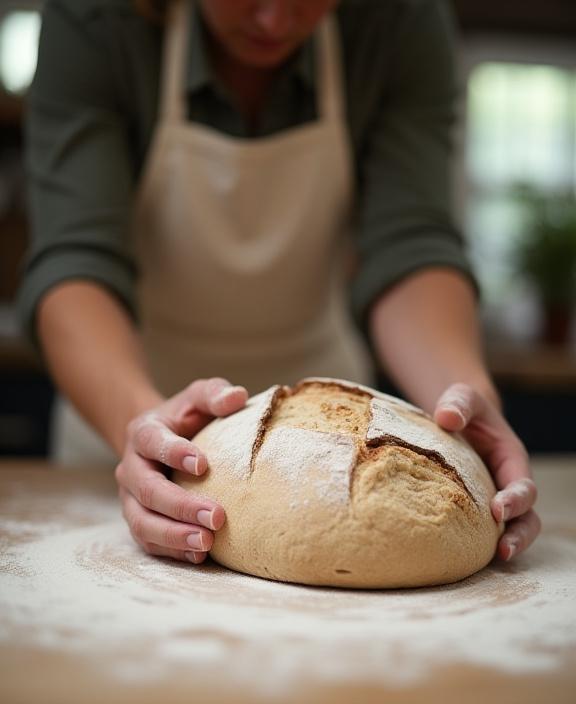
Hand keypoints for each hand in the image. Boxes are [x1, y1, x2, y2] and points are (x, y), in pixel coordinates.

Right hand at [115, 378, 247, 562]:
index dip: (174, 453)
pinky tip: (200, 555)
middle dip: (181, 506)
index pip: (153, 442)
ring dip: (174, 535)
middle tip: (217, 516)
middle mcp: (131, 467)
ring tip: (207, 543)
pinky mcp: (139, 520)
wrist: (156, 441)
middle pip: (149, 490)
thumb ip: (215, 394)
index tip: (203, 464)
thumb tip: (238, 397)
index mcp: (143, 433)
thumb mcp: (197, 397)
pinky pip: (149, 541)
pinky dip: (172, 551)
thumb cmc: (185, 417)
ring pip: (143, 522)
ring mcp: (130, 498)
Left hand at [433, 383, 539, 560]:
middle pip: (525, 518)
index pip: (523, 486)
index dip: (515, 500)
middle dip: (518, 534)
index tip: (498, 509)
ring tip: (488, 561)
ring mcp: (491, 501)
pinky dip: (475, 545)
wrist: (450, 419)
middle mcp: (506, 485)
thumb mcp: (462, 397)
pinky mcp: (471, 511)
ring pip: (508, 531)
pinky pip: (479, 533)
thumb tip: (446, 418)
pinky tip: (457, 557)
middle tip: (502, 549)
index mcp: (511, 461)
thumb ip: (459, 403)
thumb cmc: (461, 408)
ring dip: (503, 546)